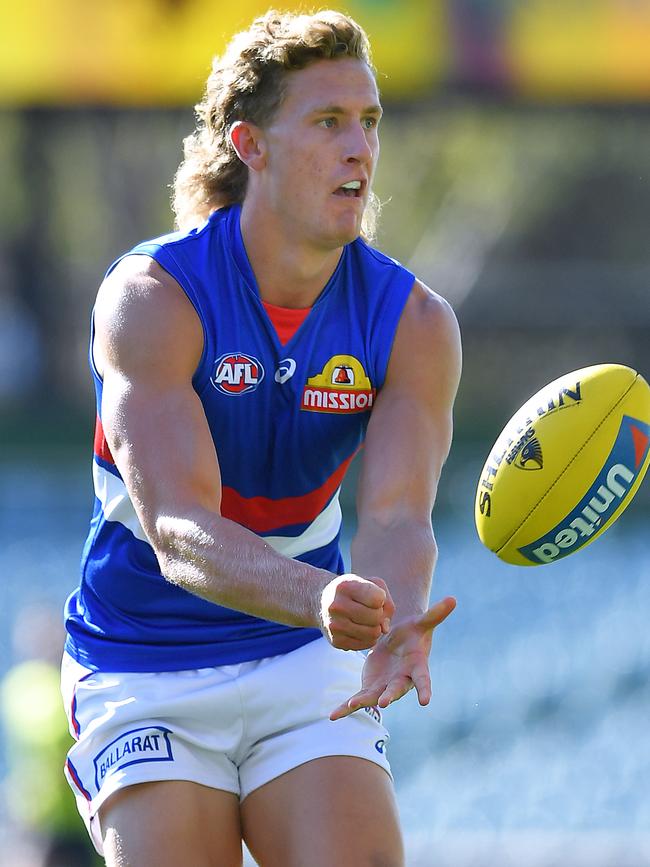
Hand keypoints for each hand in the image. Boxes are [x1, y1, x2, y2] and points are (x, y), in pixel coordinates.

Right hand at [320, 574, 395, 650]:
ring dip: (375, 627)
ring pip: (373, 633)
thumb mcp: (369, 583)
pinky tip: (361, 628)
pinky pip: (366, 644)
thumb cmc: (352, 590)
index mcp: (345, 586)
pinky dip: (369, 637)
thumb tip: (385, 628)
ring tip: (366, 620)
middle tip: (370, 610)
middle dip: (379, 614)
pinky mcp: (336, 641)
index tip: (372, 595)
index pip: (377, 598)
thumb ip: (386, 601)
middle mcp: (337, 606)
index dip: (380, 598)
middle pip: (376, 617)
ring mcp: (335, 625)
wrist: (321, 601)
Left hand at [329, 595, 455, 719]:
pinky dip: (346, 707)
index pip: (423, 679)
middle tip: (385, 702)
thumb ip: (436, 614)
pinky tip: (333, 715)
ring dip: (364, 701)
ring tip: (352, 704)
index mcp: (416, 666)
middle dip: (391, 696)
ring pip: (375, 697)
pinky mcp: (371, 688)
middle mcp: (402, 681)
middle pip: (397, 690)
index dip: (425, 689)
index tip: (426, 701)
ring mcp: (385, 687)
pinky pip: (359, 698)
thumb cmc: (413, 634)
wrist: (397, 644)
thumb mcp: (422, 623)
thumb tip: (453, 599)